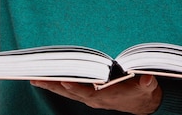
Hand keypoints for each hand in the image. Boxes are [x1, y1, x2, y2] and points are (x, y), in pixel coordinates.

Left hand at [31, 75, 161, 114]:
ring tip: (34, 78)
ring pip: (66, 92)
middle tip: (37, 78)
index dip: (77, 87)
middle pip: (70, 92)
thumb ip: (147, 83)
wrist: (142, 104)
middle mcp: (94, 98)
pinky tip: (45, 79)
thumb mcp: (148, 87)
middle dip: (54, 85)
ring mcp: (89, 98)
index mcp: (106, 96)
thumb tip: (148, 77)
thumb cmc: (143, 92)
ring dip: (51, 85)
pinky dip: (56, 85)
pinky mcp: (87, 95)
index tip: (65, 80)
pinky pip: (68, 90)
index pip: (88, 92)